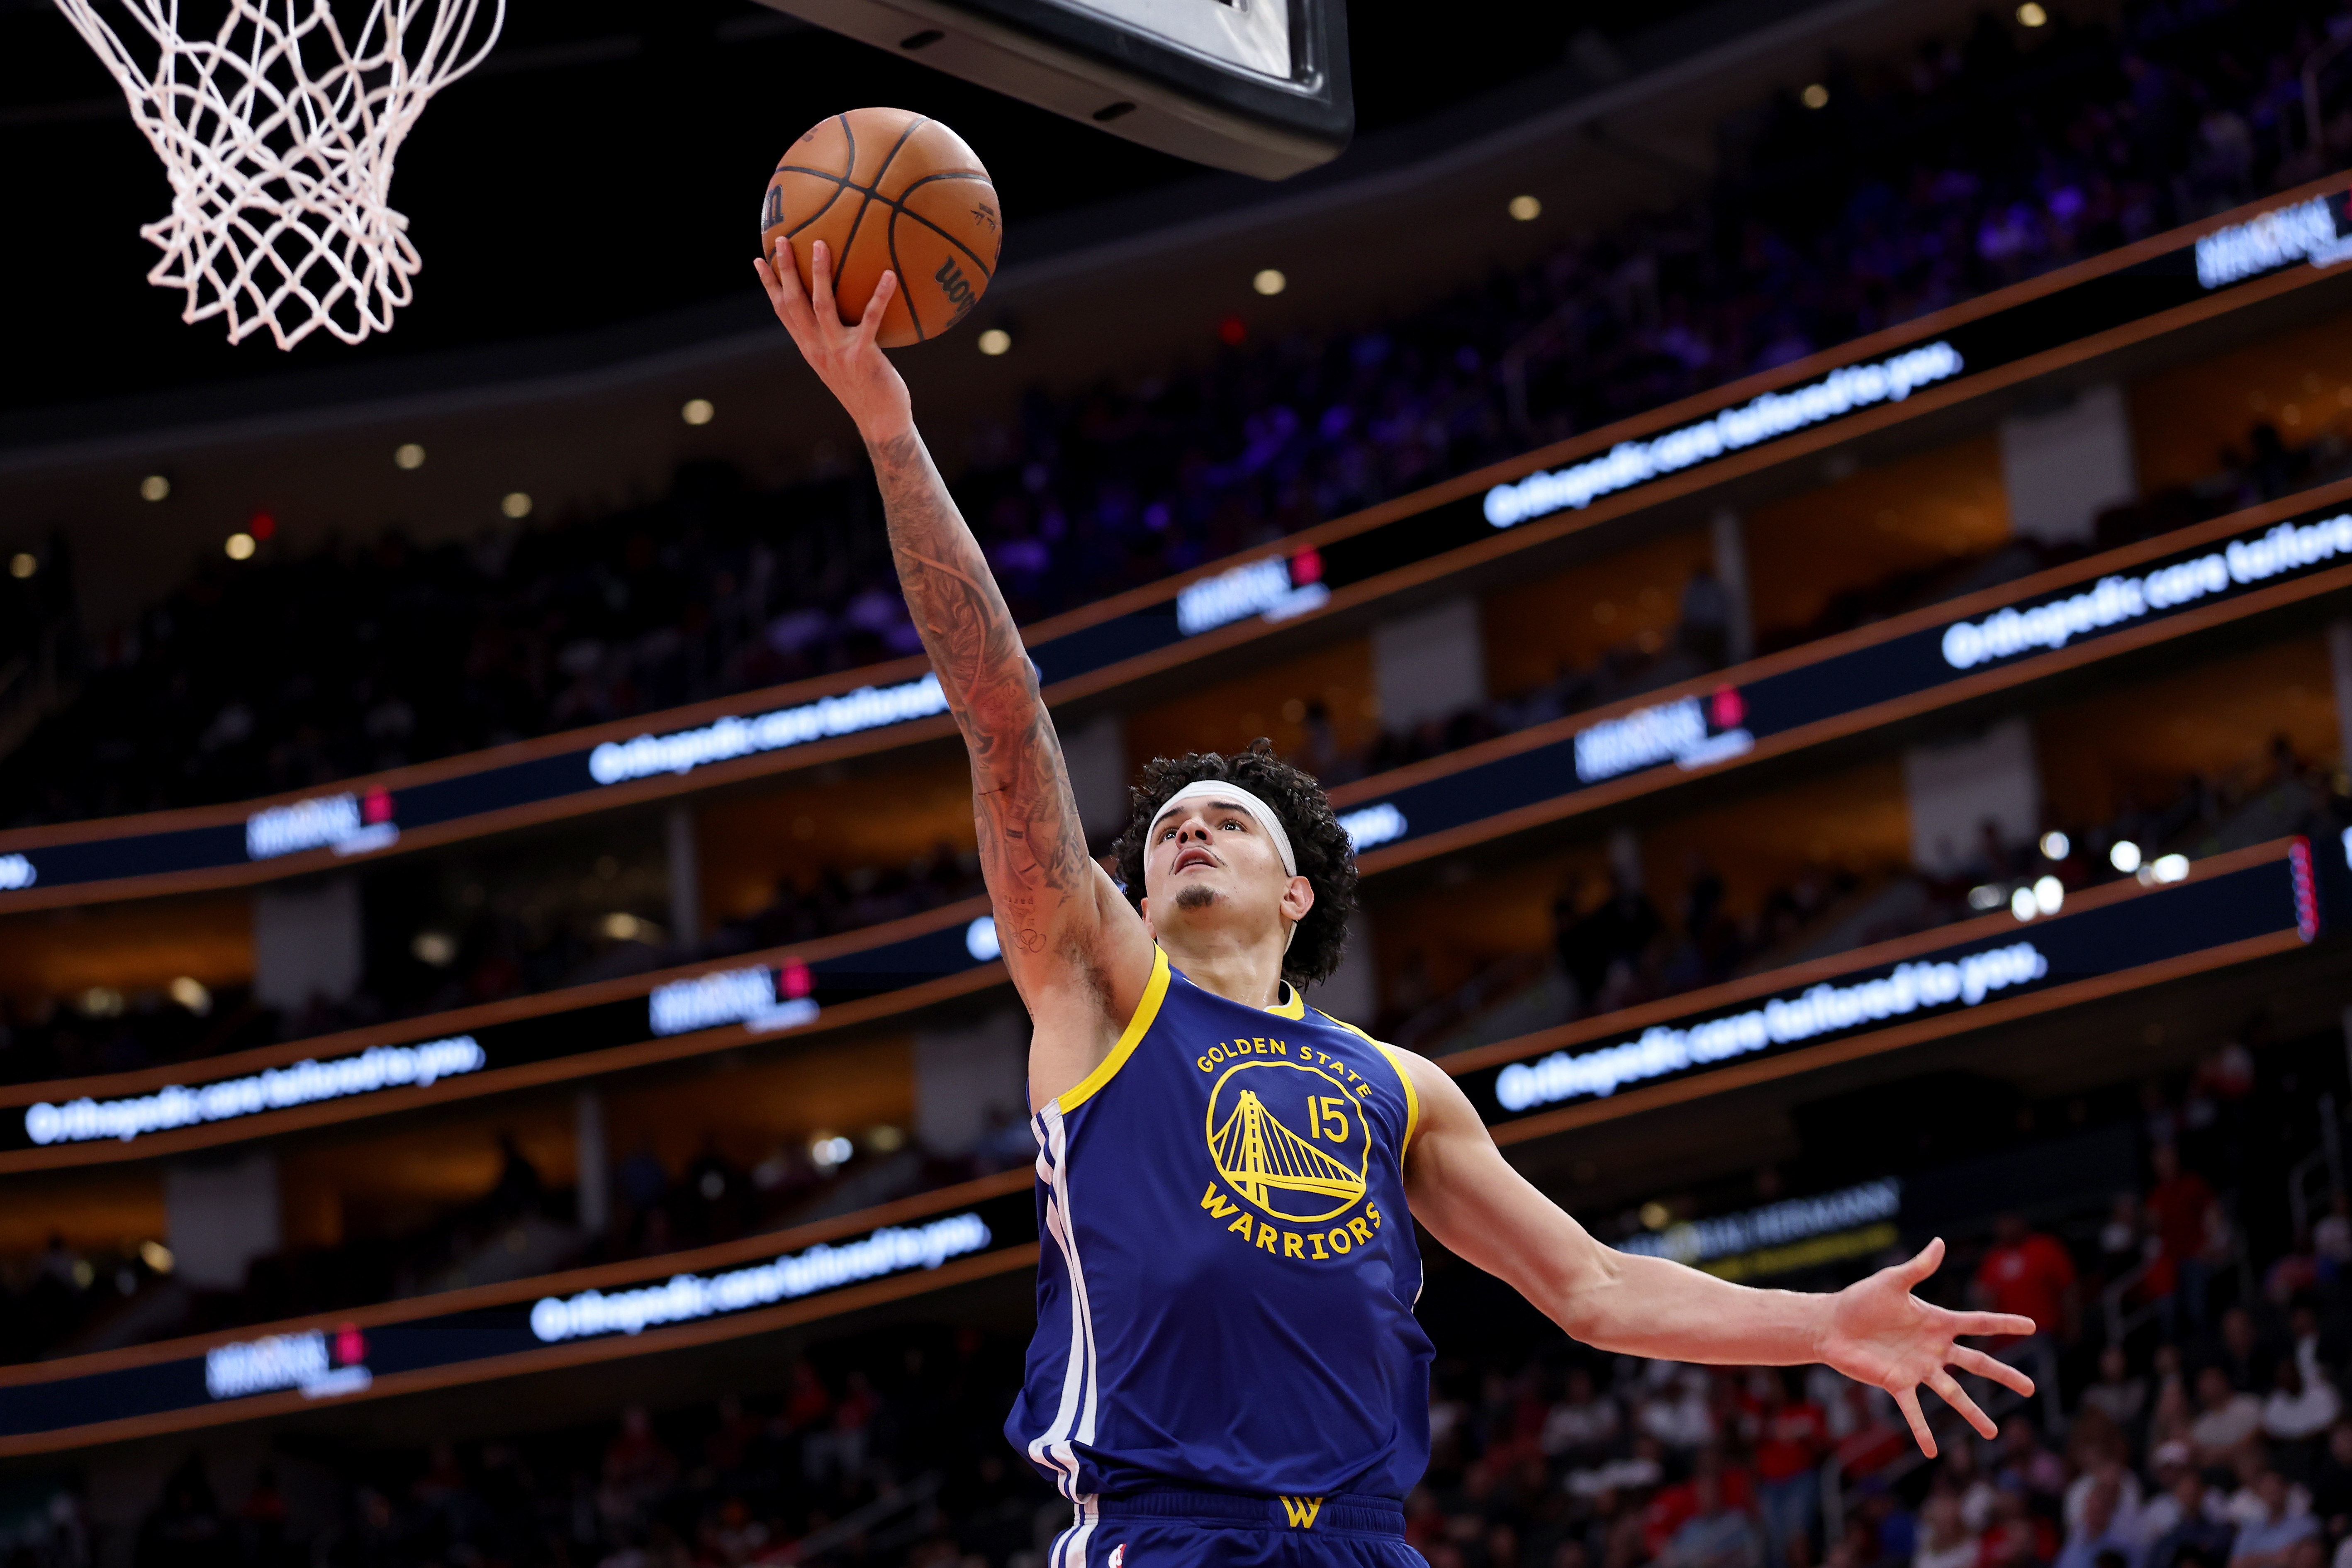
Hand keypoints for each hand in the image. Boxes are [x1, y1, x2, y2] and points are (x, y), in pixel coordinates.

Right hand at [755, 239, 912, 445]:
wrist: (881, 423)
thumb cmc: (867, 390)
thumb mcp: (843, 363)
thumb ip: (836, 339)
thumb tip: (844, 313)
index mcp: (809, 348)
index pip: (783, 312)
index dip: (770, 285)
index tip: (759, 259)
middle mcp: (817, 348)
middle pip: (794, 303)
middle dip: (786, 270)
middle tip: (782, 239)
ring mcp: (838, 352)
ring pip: (822, 306)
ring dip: (819, 274)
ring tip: (821, 244)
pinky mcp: (863, 356)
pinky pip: (870, 319)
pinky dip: (879, 296)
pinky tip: (888, 274)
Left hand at [1818, 1237, 2036, 1456]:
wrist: (1832, 1323)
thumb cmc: (1861, 1300)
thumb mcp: (1891, 1281)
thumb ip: (1917, 1268)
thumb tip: (1939, 1242)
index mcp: (1937, 1322)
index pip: (1978, 1322)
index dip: (2004, 1323)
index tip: (2032, 1326)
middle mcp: (1934, 1348)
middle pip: (1977, 1363)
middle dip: (2004, 1375)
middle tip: (2030, 1388)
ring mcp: (1918, 1368)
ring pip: (1953, 1394)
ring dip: (1972, 1414)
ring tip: (1992, 1434)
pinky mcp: (1896, 1383)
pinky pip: (1913, 1410)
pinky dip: (1922, 1430)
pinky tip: (1932, 1451)